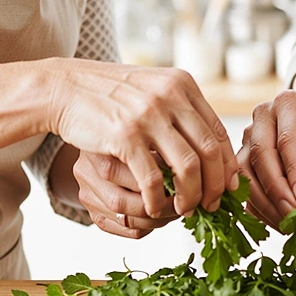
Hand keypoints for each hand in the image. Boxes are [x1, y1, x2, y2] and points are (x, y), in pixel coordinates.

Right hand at [43, 58, 238, 221]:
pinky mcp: (125, 136)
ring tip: (185, 211)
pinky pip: (153, 178)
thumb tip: (212, 149)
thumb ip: (180, 109)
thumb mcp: (153, 88)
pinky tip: (155, 208)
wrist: (66, 87)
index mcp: (182, 84)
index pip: (217, 131)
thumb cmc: (111, 94)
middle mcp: (170, 96)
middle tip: (212, 206)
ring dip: (190, 196)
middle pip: (209, 151)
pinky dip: (159, 200)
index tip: (229, 187)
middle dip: (215, 185)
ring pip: (187, 167)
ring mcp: (148, 115)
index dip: (227, 164)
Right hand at [237, 90, 295, 228]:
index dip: (294, 170)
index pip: (287, 140)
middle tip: (293, 214)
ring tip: (286, 223)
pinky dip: (258, 206)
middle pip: (260, 155)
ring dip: (264, 202)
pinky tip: (277, 220)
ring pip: (246, 172)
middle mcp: (262, 117)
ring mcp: (247, 136)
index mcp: (289, 104)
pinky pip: (242, 185)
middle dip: (276, 189)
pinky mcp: (241, 157)